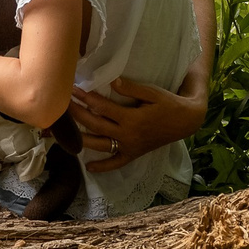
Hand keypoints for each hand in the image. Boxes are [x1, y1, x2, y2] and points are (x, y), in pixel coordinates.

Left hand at [70, 74, 209, 172]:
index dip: (86, 98)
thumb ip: (132, 88)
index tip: (72, 89)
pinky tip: (89, 167)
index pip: (102, 108)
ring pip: (99, 145)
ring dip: (80, 139)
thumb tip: (112, 82)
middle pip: (95, 125)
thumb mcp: (153, 92)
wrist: (186, 121)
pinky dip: (103, 167)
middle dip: (77, 114)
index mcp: (132, 119)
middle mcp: (128, 135)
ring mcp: (129, 147)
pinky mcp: (133, 154)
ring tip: (63, 131)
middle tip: (62, 105)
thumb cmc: (169, 103)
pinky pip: (116, 163)